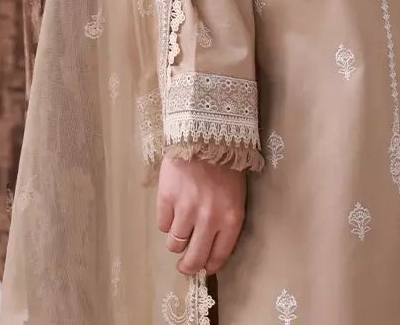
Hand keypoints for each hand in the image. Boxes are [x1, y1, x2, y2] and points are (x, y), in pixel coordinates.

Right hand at [156, 153, 246, 274]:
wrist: (206, 131)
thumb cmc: (226, 162)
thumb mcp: (236, 193)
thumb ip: (226, 220)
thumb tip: (212, 246)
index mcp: (231, 218)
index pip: (219, 256)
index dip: (209, 266)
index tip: (205, 267)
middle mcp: (209, 219)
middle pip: (193, 259)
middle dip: (188, 266)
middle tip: (185, 264)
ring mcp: (186, 209)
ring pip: (174, 244)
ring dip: (176, 241)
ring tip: (180, 229)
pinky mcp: (167, 198)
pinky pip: (162, 225)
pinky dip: (166, 220)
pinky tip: (173, 207)